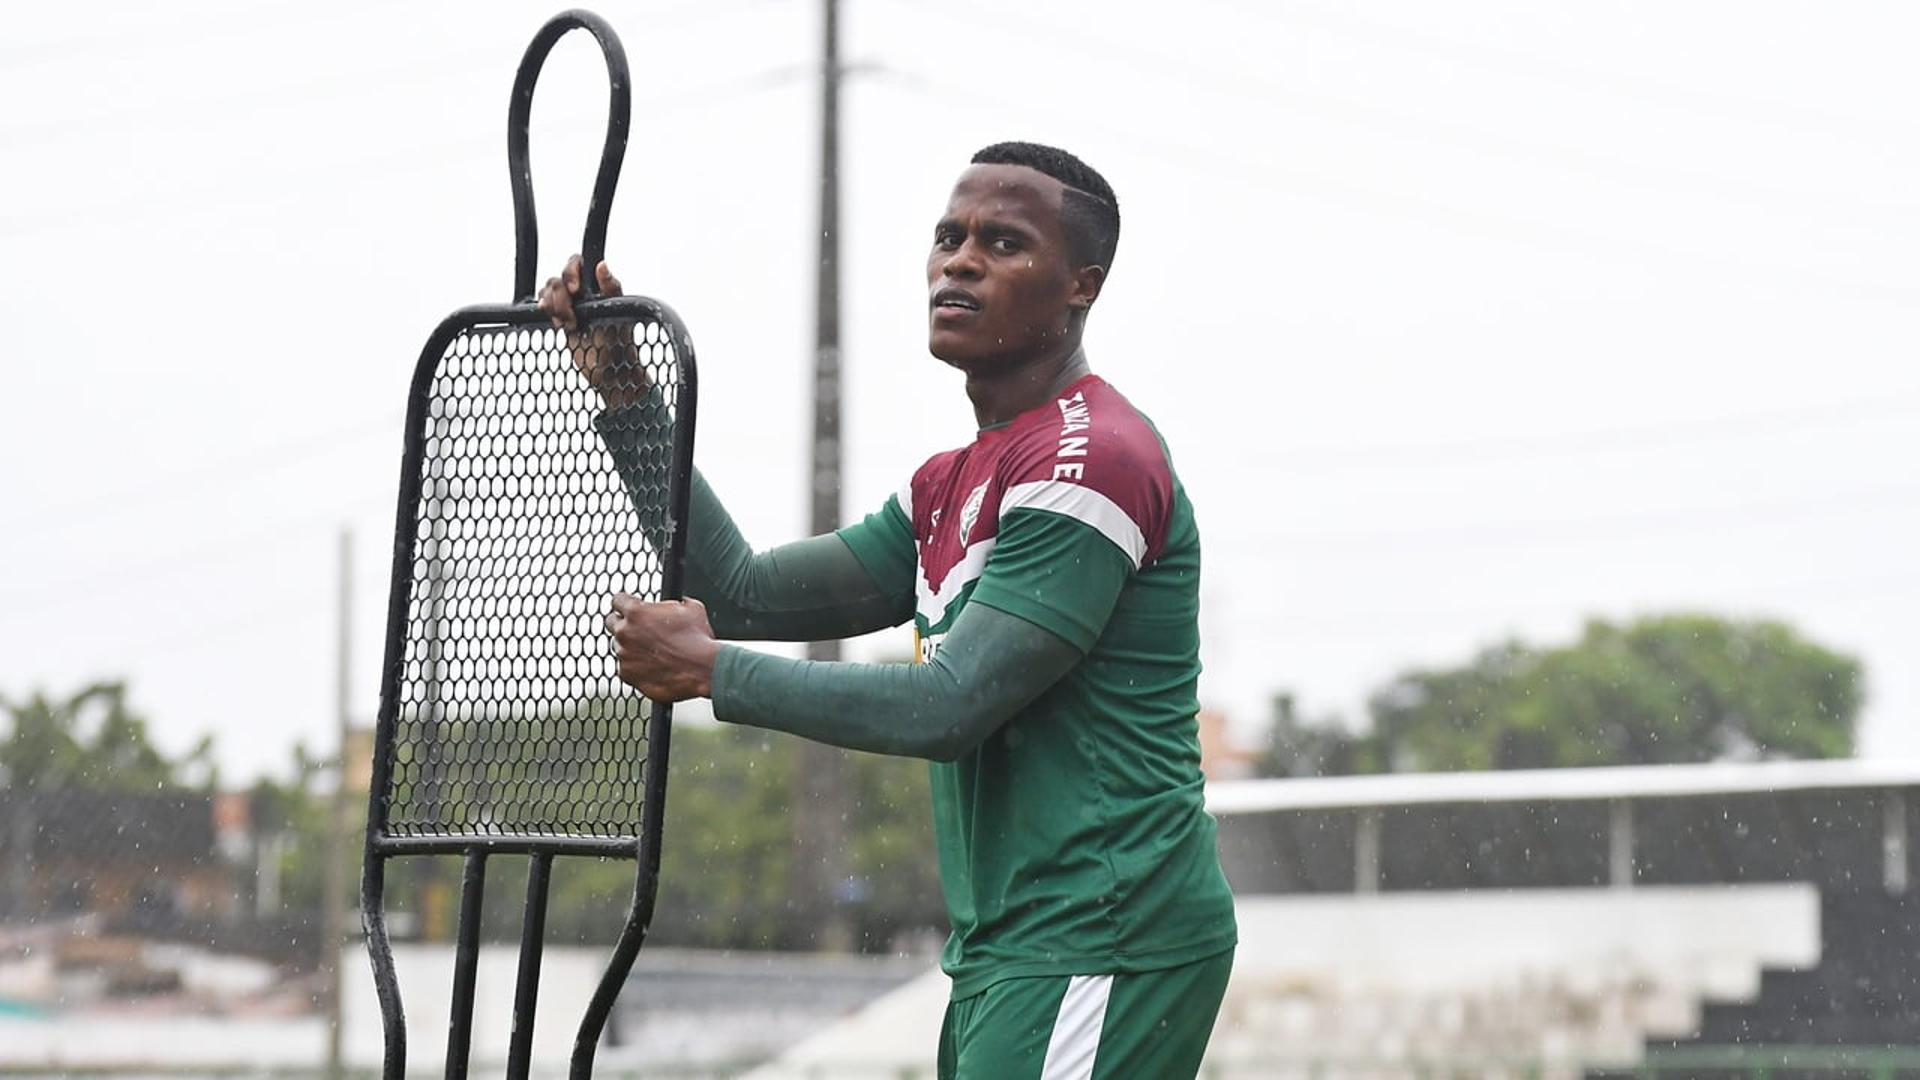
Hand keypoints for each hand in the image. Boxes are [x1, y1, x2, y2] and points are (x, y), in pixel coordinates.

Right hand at [538, 254, 646, 407]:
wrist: (611, 370)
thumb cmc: (621, 342)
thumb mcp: (618, 311)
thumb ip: (610, 287)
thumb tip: (602, 264)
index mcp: (598, 285)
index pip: (578, 263)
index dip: (571, 270)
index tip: (574, 288)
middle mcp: (583, 292)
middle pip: (559, 277)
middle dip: (561, 295)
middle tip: (573, 315)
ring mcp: (570, 305)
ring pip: (549, 289)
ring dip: (555, 305)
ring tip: (570, 324)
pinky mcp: (560, 318)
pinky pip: (545, 304)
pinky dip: (547, 310)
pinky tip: (558, 323)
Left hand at [604, 594, 718, 701]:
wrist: (703, 670)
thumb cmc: (698, 638)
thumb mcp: (691, 608)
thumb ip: (674, 603)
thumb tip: (677, 602)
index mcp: (636, 612)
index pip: (617, 600)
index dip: (626, 603)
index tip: (631, 607)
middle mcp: (624, 632)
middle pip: (611, 622)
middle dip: (623, 623)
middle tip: (638, 628)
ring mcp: (624, 655)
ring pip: (620, 647)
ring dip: (631, 647)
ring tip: (653, 652)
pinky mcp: (627, 675)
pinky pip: (626, 668)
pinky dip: (636, 667)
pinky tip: (654, 667)